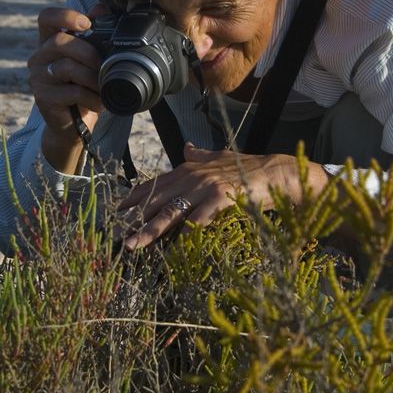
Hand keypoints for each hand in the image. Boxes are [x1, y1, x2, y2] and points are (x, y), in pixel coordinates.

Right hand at [31, 5, 105, 172]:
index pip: (46, 17)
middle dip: (88, 52)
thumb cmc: (82, 85)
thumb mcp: (89, 58)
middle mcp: (39, 56)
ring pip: (66, 67)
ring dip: (93, 77)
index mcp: (49, 41)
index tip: (86, 23)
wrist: (73, 123)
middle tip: (103, 65)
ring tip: (104, 87)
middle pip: (59, 41)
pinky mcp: (43, 97)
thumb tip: (101, 8)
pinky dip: (92, 97)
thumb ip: (93, 33)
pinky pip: (72, 91)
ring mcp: (38, 77)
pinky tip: (99, 102)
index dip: (65, 15)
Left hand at [115, 143, 329, 249]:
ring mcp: (206, 186)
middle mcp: (193, 176)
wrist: (275, 172)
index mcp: (189, 169)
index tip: (118, 210)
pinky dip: (187, 229)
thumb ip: (201, 155)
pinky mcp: (222, 197)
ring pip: (172, 211)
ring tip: (134, 244)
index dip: (135, 197)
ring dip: (151, 229)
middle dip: (135, 218)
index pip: (155, 184)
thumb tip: (186, 148)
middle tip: (117, 235)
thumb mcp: (220, 158)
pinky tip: (174, 244)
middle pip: (157, 200)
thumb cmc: (247, 169)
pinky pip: (200, 216)